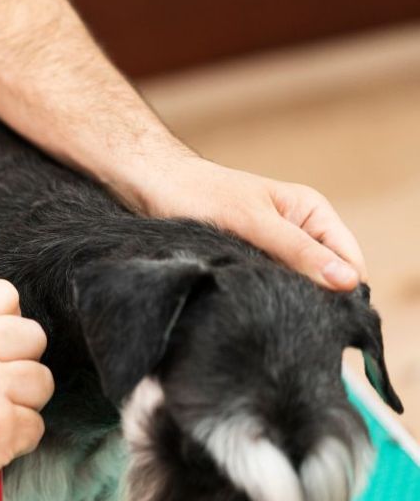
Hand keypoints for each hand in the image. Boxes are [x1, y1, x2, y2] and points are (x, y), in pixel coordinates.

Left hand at [122, 154, 365, 289]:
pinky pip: (267, 287)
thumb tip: (347, 281)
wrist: (150, 182)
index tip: (326, 317)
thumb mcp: (252, 222)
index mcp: (312, 214)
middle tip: (285, 312)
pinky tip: (245, 303)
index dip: (344, 291)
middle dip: (312, 299)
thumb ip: (298, 251)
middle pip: (325, 279)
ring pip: (295, 287)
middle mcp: (299, 232)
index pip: (350, 262)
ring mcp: (274, 249)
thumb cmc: (198, 191)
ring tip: (261, 305)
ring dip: (283, 298)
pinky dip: (260, 296)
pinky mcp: (248, 261)